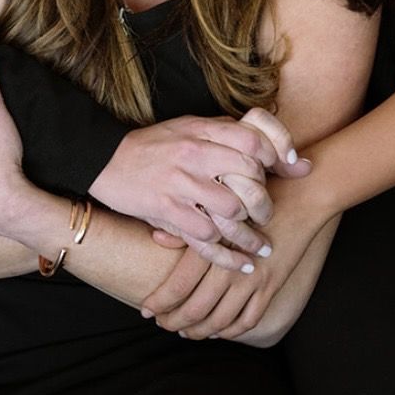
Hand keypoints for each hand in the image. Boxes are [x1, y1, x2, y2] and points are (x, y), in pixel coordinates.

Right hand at [90, 109, 310, 271]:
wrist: (106, 160)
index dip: (276, 157)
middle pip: (248, 179)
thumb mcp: (190, 128)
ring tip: (261, 247)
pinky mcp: (167, 211)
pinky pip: (206, 239)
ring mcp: (180, 184)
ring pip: (231, 211)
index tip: (288, 171)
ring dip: (250, 234)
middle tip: (268, 215)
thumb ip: (230, 134)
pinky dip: (228, 257)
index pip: (252, 142)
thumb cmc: (156, 145)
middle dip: (265, 202)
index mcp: (201, 131)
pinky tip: (242, 266)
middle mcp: (193, 155)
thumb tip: (275, 147)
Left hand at [142, 183, 326, 344]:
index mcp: (213, 246)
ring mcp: (254, 280)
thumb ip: (188, 224)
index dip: (160, 303)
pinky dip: (231, 331)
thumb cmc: (254, 194)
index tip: (147, 310)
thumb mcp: (219, 202)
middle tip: (163, 324)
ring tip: (187, 331)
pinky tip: (219, 330)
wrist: (300, 197)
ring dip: (201, 331)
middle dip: (175, 322)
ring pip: (221, 321)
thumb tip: (156, 238)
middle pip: (196, 309)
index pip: (178, 286)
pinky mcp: (272, 286)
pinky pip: (249, 320)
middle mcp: (231, 268)